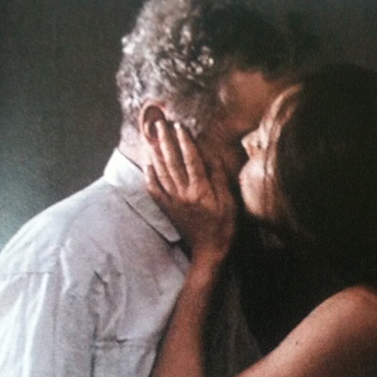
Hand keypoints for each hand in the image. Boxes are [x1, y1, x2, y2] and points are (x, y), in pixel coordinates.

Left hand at [145, 121, 235, 262]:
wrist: (209, 251)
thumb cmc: (223, 228)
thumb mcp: (229, 203)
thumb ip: (219, 179)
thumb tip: (212, 156)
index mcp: (200, 190)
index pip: (191, 160)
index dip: (185, 142)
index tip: (179, 126)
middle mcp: (183, 193)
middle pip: (172, 162)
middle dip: (165, 141)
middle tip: (160, 124)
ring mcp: (173, 201)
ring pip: (161, 173)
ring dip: (155, 153)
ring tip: (151, 137)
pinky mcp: (168, 209)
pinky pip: (155, 191)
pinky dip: (150, 176)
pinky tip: (147, 164)